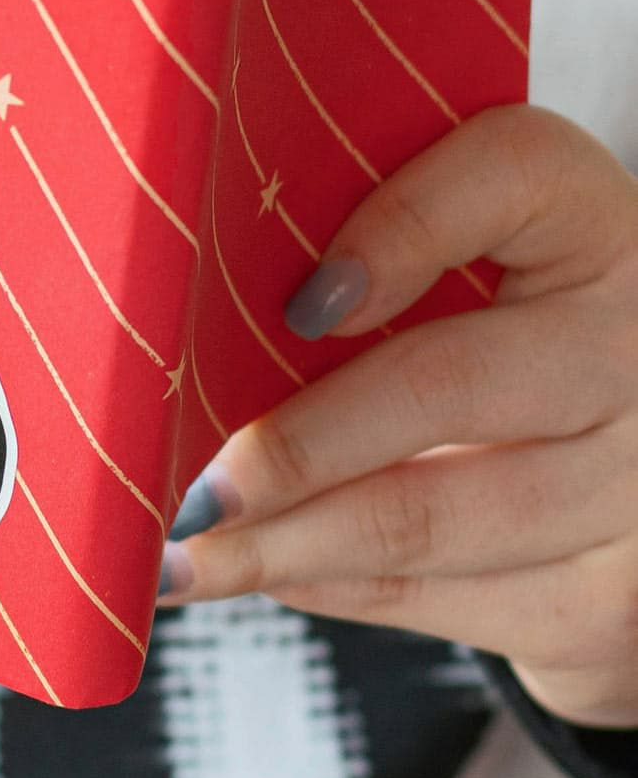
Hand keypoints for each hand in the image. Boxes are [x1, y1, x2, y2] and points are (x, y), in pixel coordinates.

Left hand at [160, 105, 637, 728]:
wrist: (611, 419)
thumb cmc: (482, 293)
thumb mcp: (450, 221)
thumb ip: (373, 214)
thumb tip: (251, 288)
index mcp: (578, 211)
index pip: (505, 176)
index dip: (395, 234)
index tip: (299, 303)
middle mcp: (621, 341)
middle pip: (447, 386)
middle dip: (299, 447)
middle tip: (193, 484)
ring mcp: (626, 478)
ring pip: (441, 521)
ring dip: (290, 544)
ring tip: (183, 555)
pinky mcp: (605, 589)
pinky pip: (454, 600)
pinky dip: (334, 588)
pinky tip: (254, 570)